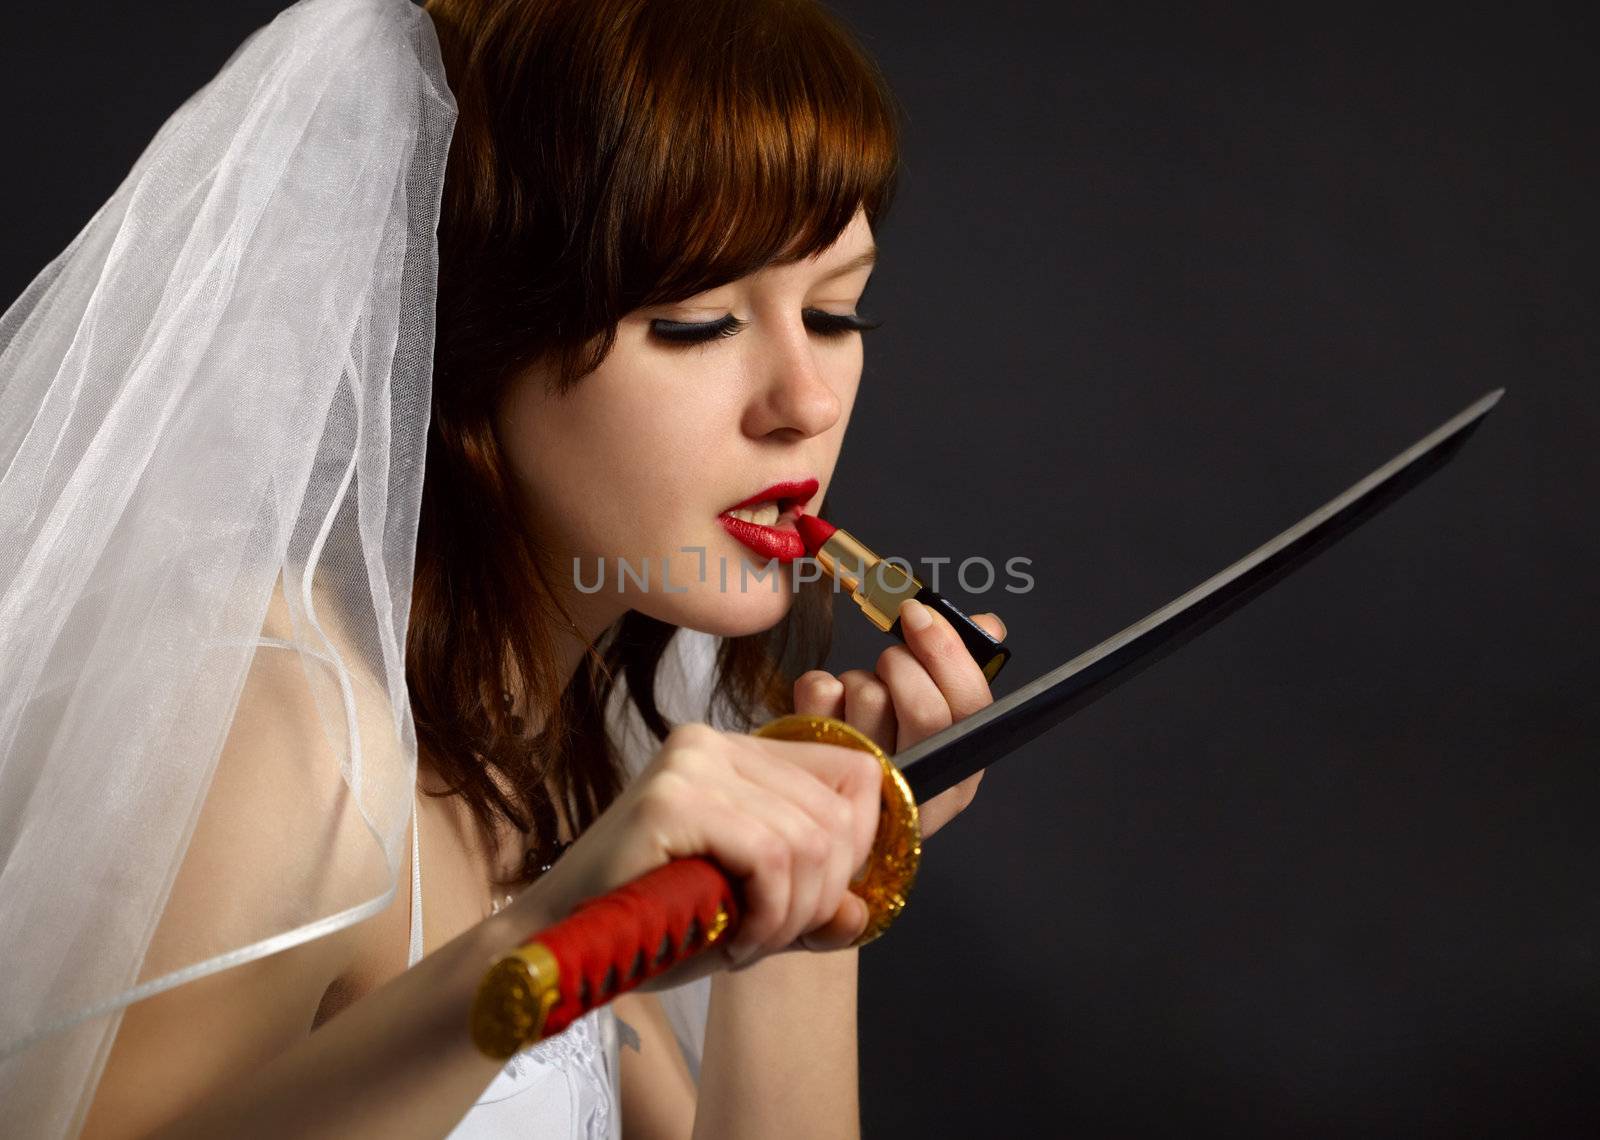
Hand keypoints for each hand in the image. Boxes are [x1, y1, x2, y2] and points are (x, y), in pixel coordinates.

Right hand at [514, 723, 882, 975]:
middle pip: (838, 815)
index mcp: (741, 751)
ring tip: (747, 942)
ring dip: (790, 915)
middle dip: (821, 896)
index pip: (855, 772)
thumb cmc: (650, 922)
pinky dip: (767, 914)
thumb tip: (862, 913)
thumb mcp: (752, 910)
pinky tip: (734, 940)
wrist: (560, 941)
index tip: (816, 901)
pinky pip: (770, 857)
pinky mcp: (673, 797)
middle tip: (772, 936)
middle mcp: (717, 741)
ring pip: (809, 841)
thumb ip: (812, 907)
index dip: (858, 846)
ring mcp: (693, 763)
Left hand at [793, 603, 1005, 839]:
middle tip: (889, 660)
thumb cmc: (891, 750)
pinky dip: (821, 685)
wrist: (831, 803)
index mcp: (961, 767)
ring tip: (858, 700)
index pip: (973, 705)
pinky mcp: (823, 768)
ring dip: (860, 679)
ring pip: (870, 696)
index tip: (918, 613)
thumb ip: (960, 673)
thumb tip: (987, 624)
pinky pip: (823, 695)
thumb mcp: (936, 722)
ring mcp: (870, 782)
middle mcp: (923, 783)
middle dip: (901, 663)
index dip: (948, 651)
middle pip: (924, 708)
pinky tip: (829, 711)